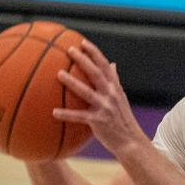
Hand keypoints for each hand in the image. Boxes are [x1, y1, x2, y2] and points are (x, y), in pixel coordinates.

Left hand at [53, 39, 149, 156]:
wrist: (131, 141)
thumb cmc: (123, 119)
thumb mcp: (122, 97)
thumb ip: (115, 81)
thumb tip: (113, 64)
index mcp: (115, 88)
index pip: (105, 66)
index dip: (95, 53)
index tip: (83, 42)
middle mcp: (111, 95)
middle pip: (96, 73)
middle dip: (83, 60)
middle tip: (69, 50)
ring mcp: (105, 107)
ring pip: (86, 92)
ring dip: (72, 82)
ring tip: (59, 74)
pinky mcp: (98, 121)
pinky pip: (79, 116)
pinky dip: (66, 114)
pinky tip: (54, 112)